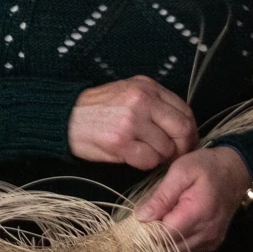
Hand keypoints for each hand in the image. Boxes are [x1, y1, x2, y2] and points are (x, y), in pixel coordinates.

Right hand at [68, 75, 198, 169]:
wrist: (63, 118)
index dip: (189, 131)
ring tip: (145, 154)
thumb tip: (182, 127)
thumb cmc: (96, 110)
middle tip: (173, 156)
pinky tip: (133, 158)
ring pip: (166, 148)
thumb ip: (154, 104)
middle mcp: (142, 100)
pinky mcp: (120, 141)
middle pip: (182, 129)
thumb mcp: (127, 94)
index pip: (184, 110)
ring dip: (159, 157)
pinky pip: (149, 160)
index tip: (185, 142)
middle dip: (182, 147)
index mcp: (146, 86)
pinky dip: (145, 164)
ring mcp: (131, 120)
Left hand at [134, 146, 252, 251]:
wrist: (236, 171)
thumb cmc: (207, 167)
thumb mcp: (180, 172)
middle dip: (153, 236)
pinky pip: (188, 250)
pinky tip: (174, 224)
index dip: (146, 230)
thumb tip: (141, 217)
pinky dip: (176, 241)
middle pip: (168, 248)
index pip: (162, 237)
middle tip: (148, 216)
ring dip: (164, 240)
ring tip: (161, 218)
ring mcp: (211, 241)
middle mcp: (206, 233)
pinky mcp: (213, 243)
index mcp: (197, 214)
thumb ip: (161, 196)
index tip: (139, 217)